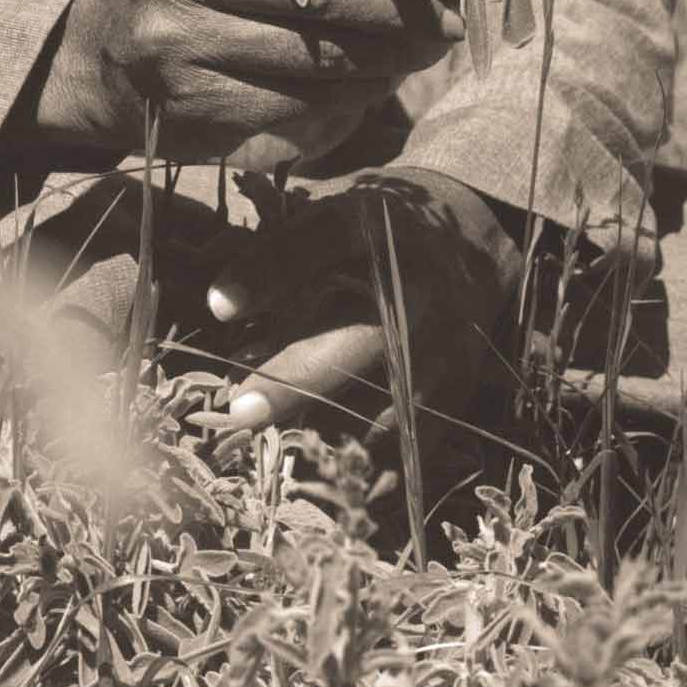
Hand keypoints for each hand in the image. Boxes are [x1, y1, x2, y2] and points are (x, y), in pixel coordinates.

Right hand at [29, 0, 461, 163]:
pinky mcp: (192, 111)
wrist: (95, 59)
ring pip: (316, 59)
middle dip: (402, 6)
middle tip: (454, 14)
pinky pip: (295, 108)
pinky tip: (373, 89)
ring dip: (387, 59)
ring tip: (426, 50)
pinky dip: (347, 102)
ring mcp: (178, 50)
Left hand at [207, 170, 520, 481]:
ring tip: (273, 445)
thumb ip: (283, 252)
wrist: (468, 247)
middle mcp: (418, 287)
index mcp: (380, 228)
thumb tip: (220, 308)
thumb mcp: (333, 214)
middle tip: (239, 411)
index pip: (323, 243)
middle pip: (362, 339)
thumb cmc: (373, 234)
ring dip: (326, 430)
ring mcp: (444, 345)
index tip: (218, 305)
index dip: (271, 273)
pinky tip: (324, 472)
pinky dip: (367, 465)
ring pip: (387, 403)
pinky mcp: (456, 390)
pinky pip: (411, 441)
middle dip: (299, 380)